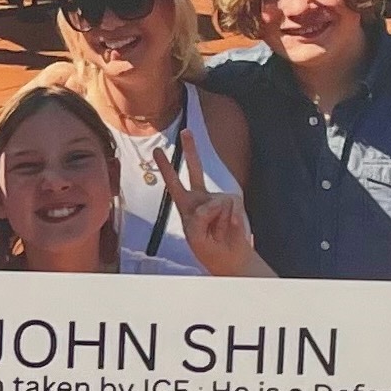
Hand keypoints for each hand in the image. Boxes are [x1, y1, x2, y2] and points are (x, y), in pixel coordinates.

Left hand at [167, 131, 268, 277]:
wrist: (230, 259)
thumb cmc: (209, 249)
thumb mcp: (196, 236)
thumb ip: (200, 218)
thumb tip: (214, 204)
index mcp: (186, 205)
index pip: (173, 183)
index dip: (165, 167)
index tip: (156, 150)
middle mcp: (201, 197)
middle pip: (195, 169)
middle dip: (191, 150)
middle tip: (185, 131)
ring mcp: (218, 198)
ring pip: (216, 202)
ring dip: (218, 221)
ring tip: (219, 232)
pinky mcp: (234, 202)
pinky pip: (231, 207)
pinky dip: (230, 220)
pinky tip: (229, 228)